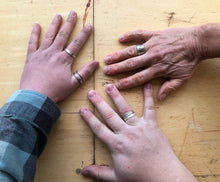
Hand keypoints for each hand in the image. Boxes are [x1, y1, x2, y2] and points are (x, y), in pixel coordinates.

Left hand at [20, 10, 98, 102]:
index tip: (88, 25)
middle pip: (63, 35)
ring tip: (58, 15)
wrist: (36, 96)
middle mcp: (53, 53)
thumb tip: (96, 63)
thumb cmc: (56, 91)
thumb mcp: (74, 83)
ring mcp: (41, 53)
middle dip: (69, 23)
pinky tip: (37, 25)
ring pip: (49, 36)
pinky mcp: (32, 57)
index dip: (84, 34)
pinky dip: (35, 33)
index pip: (77, 44)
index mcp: (64, 59)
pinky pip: (32, 42)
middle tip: (73, 13)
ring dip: (54, 25)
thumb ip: (85, 72)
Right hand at [80, 84, 196, 181]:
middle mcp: (126, 133)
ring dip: (117, 97)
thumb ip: (99, 172)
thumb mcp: (116, 177)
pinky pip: (150, 109)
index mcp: (116, 145)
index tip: (82, 109)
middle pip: (109, 115)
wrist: (163, 175)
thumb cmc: (140, 177)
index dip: (89, 118)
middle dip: (99, 103)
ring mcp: (139, 127)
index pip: (98, 128)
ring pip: (125, 109)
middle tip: (91, 92)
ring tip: (110, 86)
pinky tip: (147, 85)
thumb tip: (83, 172)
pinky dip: (149, 96)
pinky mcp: (151, 125)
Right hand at [104, 27, 202, 99]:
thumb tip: (160, 98)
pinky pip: (140, 34)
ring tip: (108, 58)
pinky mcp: (154, 35)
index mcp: (158, 69)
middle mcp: (153, 58)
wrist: (197, 42)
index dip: (127, 82)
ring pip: (132, 51)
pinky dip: (130, 35)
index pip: (139, 78)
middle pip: (131, 64)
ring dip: (119, 55)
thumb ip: (170, 88)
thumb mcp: (182, 78)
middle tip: (106, 70)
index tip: (117, 85)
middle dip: (117, 68)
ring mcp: (152, 45)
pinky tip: (120, 38)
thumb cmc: (189, 61)